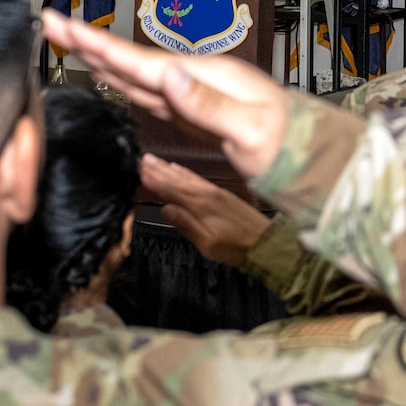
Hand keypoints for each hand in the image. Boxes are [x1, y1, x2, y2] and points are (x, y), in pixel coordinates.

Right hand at [42, 11, 289, 179]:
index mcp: (206, 77)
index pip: (141, 60)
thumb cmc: (289, 145)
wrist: (313, 156)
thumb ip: (207, 104)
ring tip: (70, 41)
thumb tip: (169, 76)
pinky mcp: (197, 110)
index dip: (99, 46)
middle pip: (132, 59)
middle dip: (90, 41)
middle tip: (51, 21)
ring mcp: (197, 92)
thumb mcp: (250, 128)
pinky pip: (151, 92)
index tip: (64, 25)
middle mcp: (198, 79)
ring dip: (103, 58)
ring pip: (137, 74)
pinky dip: (126, 82)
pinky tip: (114, 77)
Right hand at [142, 154, 271, 266]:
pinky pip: (198, 178)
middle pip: (177, 179)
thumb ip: (186, 225)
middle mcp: (208, 194)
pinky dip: (185, 172)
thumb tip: (165, 209)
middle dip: (158, 169)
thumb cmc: (237, 247)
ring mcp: (216, 192)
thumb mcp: (208, 244)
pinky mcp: (222, 194)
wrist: (267, 243)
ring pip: (187, 176)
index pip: (172, 190)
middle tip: (141, 158)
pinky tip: (178, 168)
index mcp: (202, 206)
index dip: (154, 180)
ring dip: (168, 168)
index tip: (138, 171)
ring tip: (153, 159)